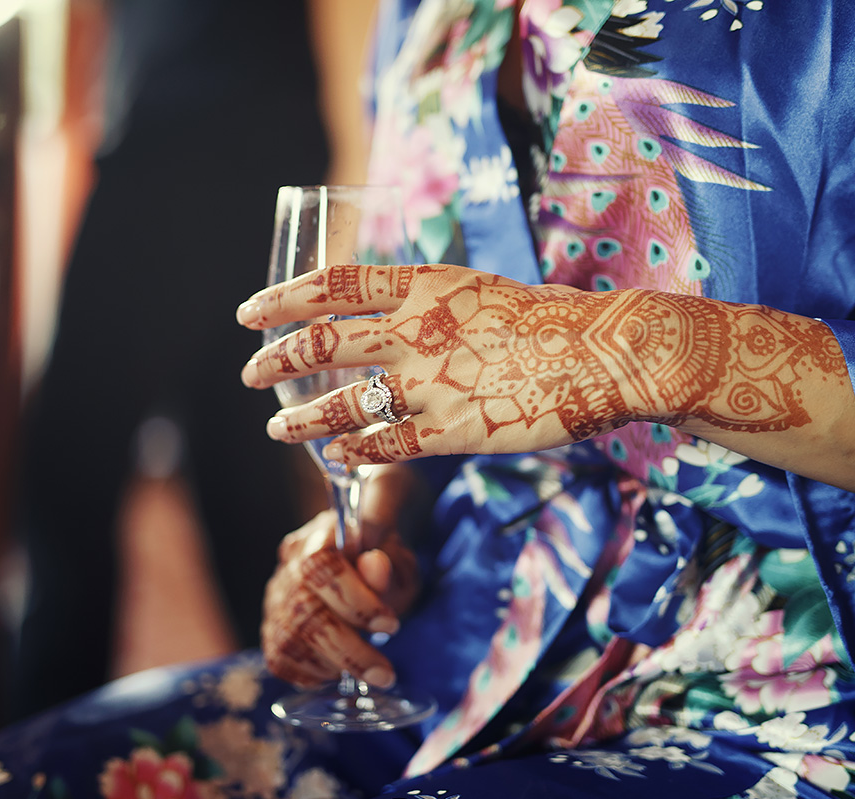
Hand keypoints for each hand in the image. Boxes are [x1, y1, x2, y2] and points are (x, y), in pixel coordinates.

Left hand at [238, 263, 670, 467]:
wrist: (605, 354)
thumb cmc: (550, 321)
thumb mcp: (479, 293)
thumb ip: (428, 308)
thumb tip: (387, 322)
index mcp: (425, 285)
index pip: (332, 286)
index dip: (284, 300)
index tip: (249, 313)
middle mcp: (418, 330)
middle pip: (324, 344)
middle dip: (276, 361)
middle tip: (251, 373)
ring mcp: (432, 384)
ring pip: (344, 404)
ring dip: (303, 419)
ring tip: (277, 429)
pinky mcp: (454, 432)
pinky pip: (387, 445)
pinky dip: (354, 452)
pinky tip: (336, 457)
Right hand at [261, 468, 420, 687]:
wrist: (367, 562)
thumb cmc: (383, 560)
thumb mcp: (398, 558)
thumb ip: (387, 565)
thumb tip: (375, 565)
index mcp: (319, 536)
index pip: (319, 565)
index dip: (354, 600)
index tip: (390, 625)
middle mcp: (289, 565)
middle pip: (303, 611)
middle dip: (348, 649)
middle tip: (384, 672)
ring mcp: (277, 595)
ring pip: (289, 639)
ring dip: (332, 665)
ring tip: (366, 672)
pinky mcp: (272, 625)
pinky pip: (278, 658)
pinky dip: (309, 674)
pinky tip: (337, 673)